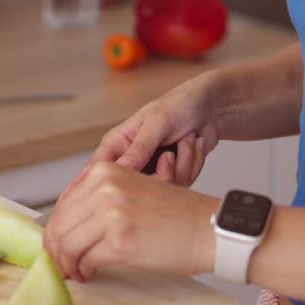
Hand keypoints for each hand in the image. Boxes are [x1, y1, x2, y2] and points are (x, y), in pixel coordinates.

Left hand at [43, 159, 216, 282]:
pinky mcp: (119, 242)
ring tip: (76, 272)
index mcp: (107, 171)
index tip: (56, 245)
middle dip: (56, 250)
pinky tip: (90, 273)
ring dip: (67, 264)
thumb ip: (100, 200)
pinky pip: (85, 261)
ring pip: (67, 245)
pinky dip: (83, 271)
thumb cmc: (178, 215)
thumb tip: (67, 225)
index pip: (63, 203)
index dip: (54, 230)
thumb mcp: (134, 190)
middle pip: (59, 225)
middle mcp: (106, 187)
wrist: (208, 228)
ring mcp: (112, 213)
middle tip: (61, 265)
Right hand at [61, 73, 221, 196]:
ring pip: (162, 189)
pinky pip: (181, 185)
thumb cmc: (180, 104)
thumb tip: (118, 173)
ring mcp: (153, 171)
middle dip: (161, 174)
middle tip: (170, 154)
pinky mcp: (173, 177)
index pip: (96, 173)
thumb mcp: (157, 122)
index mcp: (118, 144)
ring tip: (187, 139)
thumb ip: (138, 149)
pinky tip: (194, 145)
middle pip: (134, 190)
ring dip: (182, 164)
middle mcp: (133, 160)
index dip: (91, 191)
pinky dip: (193, 164)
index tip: (99, 200)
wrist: (213, 107)